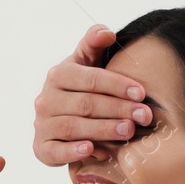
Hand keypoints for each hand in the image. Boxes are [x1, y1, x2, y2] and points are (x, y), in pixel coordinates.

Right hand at [32, 23, 151, 165]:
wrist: (60, 119)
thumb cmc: (80, 88)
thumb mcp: (85, 62)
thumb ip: (93, 43)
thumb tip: (107, 32)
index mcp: (58, 75)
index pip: (90, 78)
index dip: (117, 85)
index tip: (142, 93)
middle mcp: (46, 99)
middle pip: (85, 104)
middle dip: (118, 109)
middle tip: (144, 115)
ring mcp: (42, 124)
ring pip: (73, 127)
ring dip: (103, 129)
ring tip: (128, 130)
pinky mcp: (41, 148)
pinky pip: (55, 151)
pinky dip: (72, 151)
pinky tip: (91, 150)